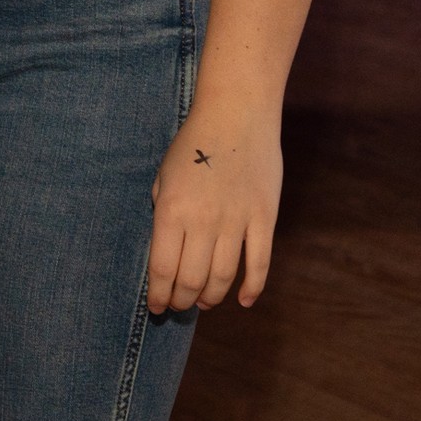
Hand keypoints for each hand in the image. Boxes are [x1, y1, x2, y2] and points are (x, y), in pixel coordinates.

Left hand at [147, 106, 283, 313]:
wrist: (236, 114)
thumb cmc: (194, 143)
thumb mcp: (164, 175)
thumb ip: (162, 213)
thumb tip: (165, 252)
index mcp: (171, 210)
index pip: (162, 269)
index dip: (159, 294)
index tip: (157, 306)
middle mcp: (203, 221)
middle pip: (192, 279)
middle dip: (182, 300)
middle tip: (179, 305)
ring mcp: (237, 221)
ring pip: (223, 277)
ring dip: (211, 297)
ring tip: (203, 302)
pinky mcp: (264, 218)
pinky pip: (259, 264)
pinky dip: (252, 288)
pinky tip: (243, 300)